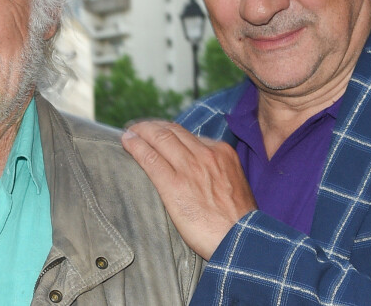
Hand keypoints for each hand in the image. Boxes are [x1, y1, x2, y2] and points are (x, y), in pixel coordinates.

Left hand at [122, 120, 256, 259]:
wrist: (244, 243)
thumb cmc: (239, 222)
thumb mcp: (234, 183)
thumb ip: (217, 171)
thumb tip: (201, 171)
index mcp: (222, 152)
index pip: (188, 134)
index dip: (169, 131)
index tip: (158, 132)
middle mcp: (205, 154)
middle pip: (171, 131)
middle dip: (152, 127)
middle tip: (139, 128)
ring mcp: (189, 168)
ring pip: (159, 139)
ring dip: (141, 132)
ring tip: (130, 133)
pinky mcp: (174, 185)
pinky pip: (150, 158)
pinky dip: (136, 146)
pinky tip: (127, 142)